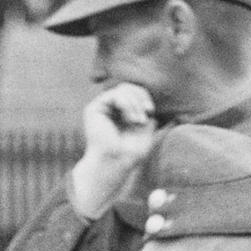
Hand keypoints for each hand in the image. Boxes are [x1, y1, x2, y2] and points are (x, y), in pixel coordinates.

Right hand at [69, 83, 159, 218]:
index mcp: (121, 113)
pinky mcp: (94, 109)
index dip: (144, 97)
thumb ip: (149, 116)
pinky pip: (114, 94)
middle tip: (147, 112)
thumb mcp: (146, 131)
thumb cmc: (129, 154)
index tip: (150, 110)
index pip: (134, 93)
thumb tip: (156, 107)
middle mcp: (110, 109)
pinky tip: (130, 118)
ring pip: (123, 88)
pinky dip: (127, 103)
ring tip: (137, 120)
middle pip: (129, 87)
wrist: (114, 164)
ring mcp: (101, 108)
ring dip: (135, 103)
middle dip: (141, 97)